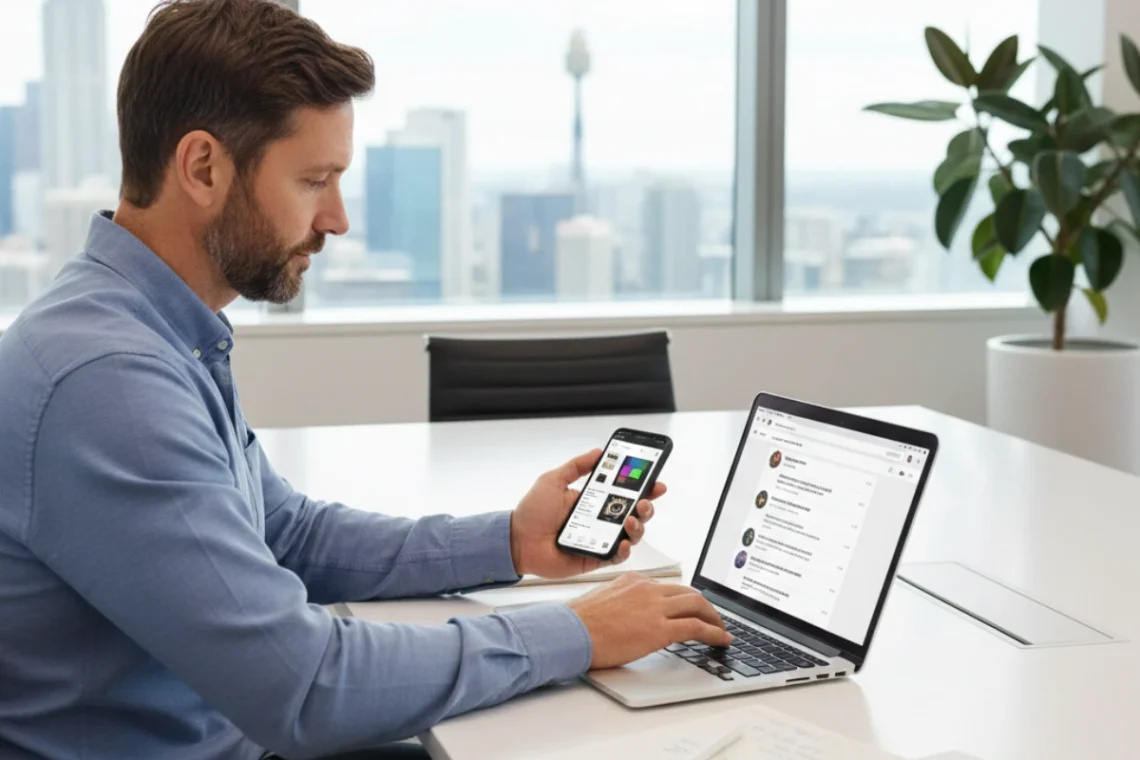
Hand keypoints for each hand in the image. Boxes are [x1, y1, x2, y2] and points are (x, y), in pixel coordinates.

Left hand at [509, 449, 663, 578]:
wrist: (517, 540)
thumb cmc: (532, 511)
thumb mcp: (553, 480)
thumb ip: (577, 466)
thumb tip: (599, 451)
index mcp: (593, 501)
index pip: (624, 493)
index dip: (643, 488)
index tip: (656, 482)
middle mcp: (600, 520)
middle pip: (634, 513)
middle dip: (646, 506)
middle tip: (645, 501)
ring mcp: (600, 539)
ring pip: (631, 535)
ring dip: (638, 526)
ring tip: (631, 519)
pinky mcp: (596, 558)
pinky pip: (617, 556)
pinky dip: (624, 550)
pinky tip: (623, 542)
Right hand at [568, 573, 732, 668]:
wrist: (570, 632)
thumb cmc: (579, 623)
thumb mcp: (604, 602)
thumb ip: (623, 603)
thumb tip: (631, 617)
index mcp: (634, 580)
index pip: (668, 586)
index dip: (685, 599)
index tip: (691, 608)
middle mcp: (647, 589)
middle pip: (688, 592)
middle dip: (705, 605)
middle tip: (714, 618)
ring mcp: (655, 607)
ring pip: (698, 605)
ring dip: (715, 618)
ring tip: (721, 630)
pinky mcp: (659, 629)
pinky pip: (696, 627)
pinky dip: (714, 632)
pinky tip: (722, 640)